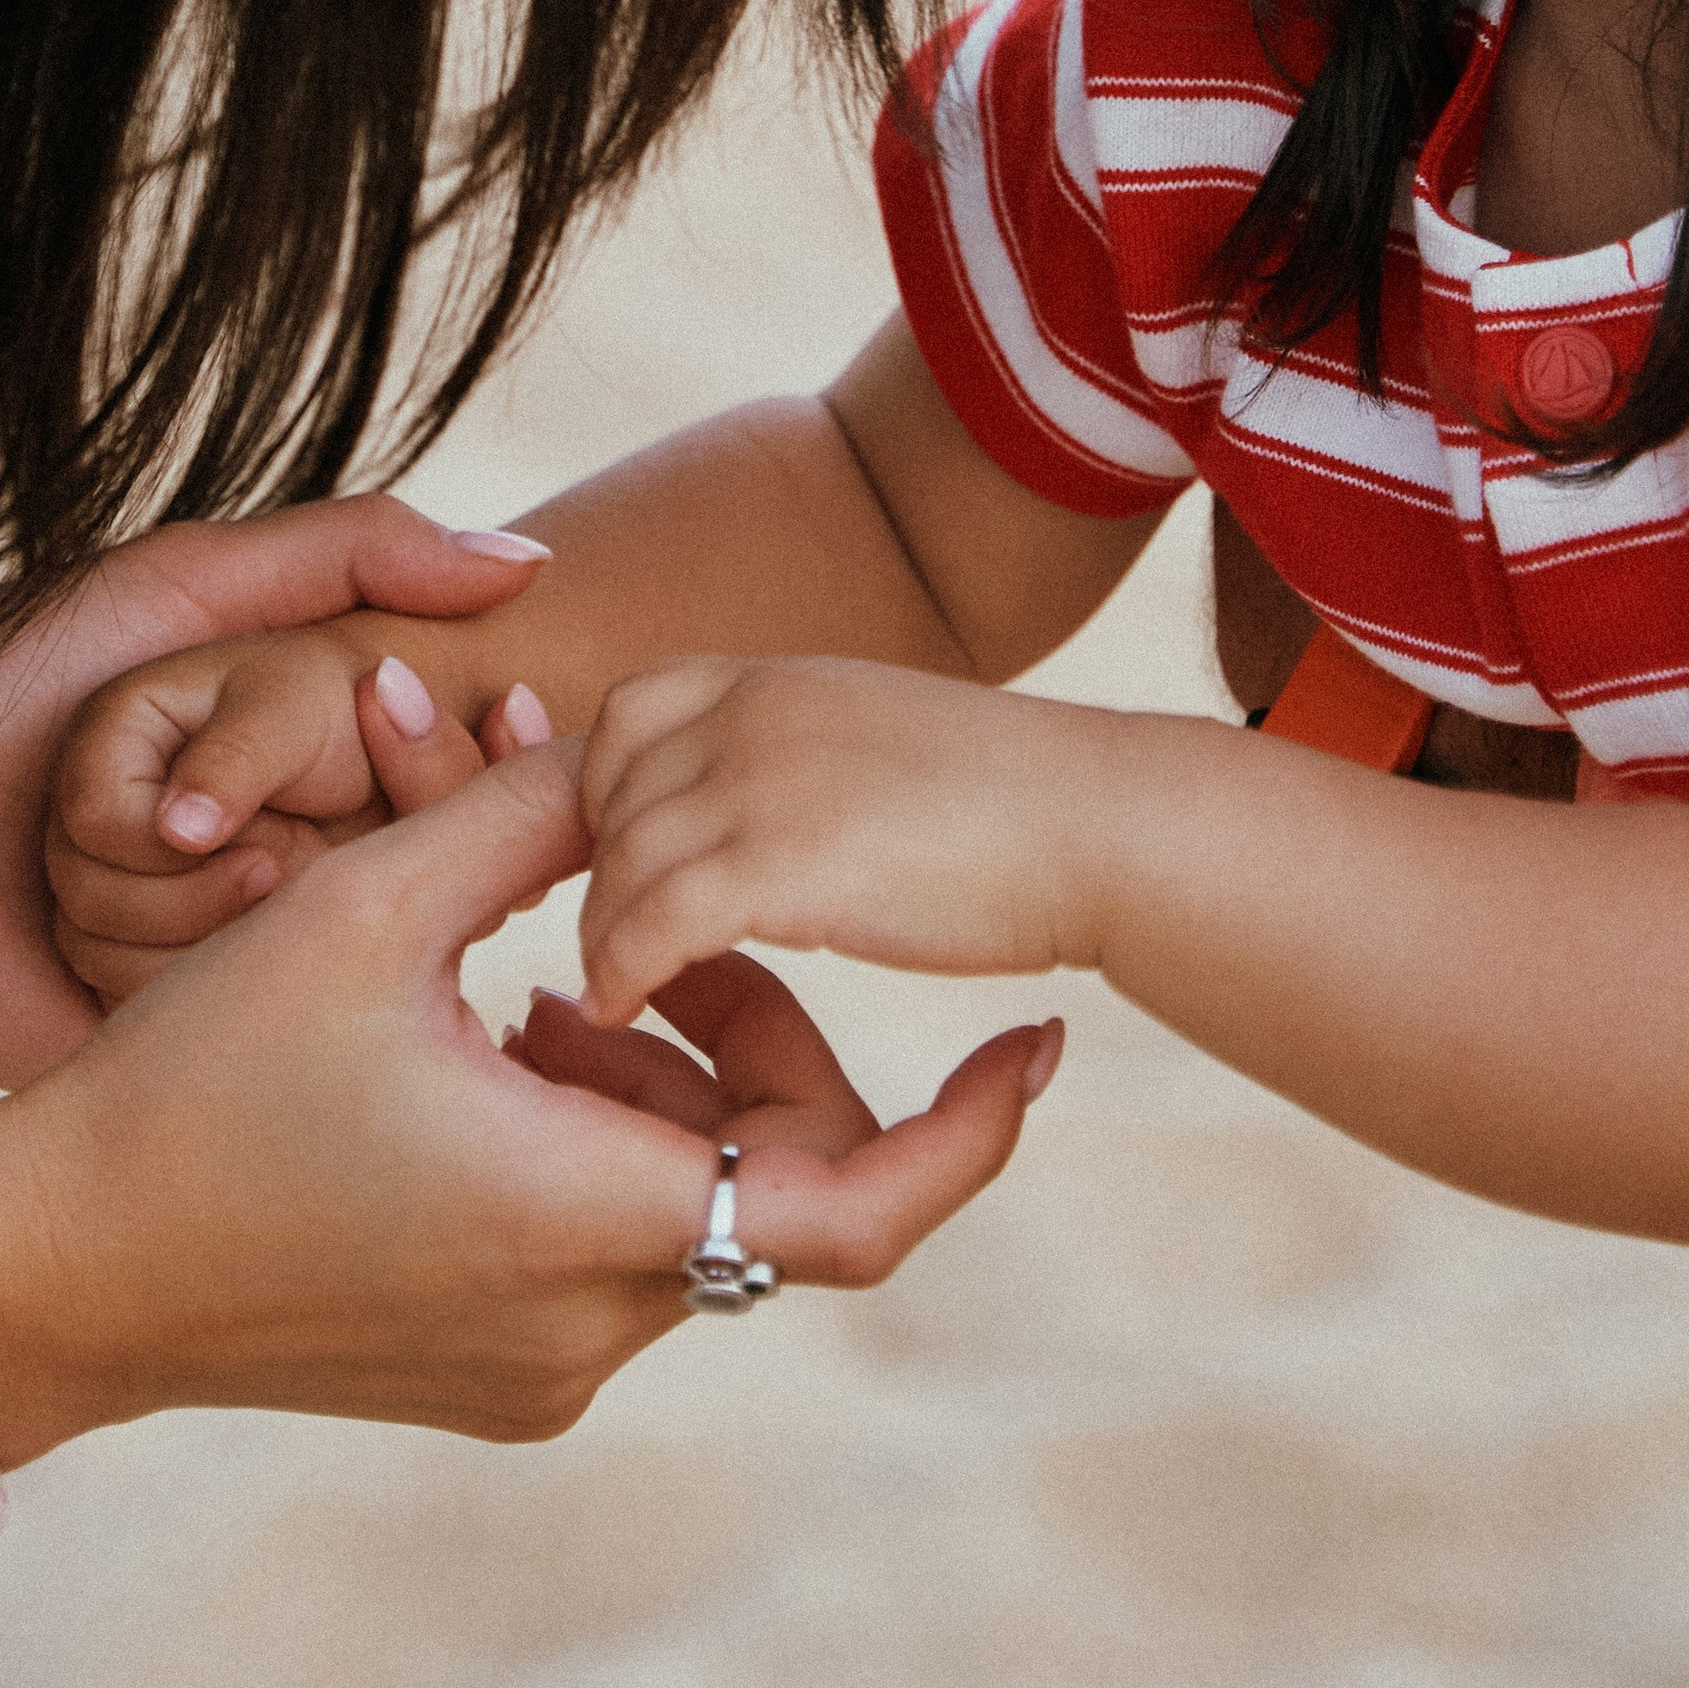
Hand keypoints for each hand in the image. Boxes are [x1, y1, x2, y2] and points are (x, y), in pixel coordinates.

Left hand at [0, 504, 545, 1082]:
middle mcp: (290, 864)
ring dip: (186, 882)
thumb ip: (360, 548)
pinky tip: (66, 921)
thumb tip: (529, 562)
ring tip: (93, 850)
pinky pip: (221, 1008)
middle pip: (392, 864)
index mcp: (312, 767)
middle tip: (204, 805)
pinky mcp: (165, 1041)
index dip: (439, 757)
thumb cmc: (23, 675)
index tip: (399, 723)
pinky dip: (142, 942)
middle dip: (303, 815)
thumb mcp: (192, 582)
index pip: (450, 777)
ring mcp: (229, 960)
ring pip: (304, 939)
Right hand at [0, 746, 1064, 1453]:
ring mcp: (541, 1364)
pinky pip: (614, 1244)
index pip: (863, 1205)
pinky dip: (605, 1136)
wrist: (62, 1266)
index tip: (1042, 1043)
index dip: (976, 1132)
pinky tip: (508, 1042)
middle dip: (761, 1037)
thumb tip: (637, 747)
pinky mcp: (492, 1370)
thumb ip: (533, 819)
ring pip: (691, 1200)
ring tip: (549, 978)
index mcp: (586, 1215)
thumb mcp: (374, 910)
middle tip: (681, 934)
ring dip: (666, 1078)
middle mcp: (588, 1321)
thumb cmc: (200, 1083)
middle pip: (777, 1176)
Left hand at [577, 655, 1106, 1023]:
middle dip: (591, 869)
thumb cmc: (1013, 800)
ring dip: (601, 933)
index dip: (603, 786)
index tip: (616, 858)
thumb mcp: (879, 733)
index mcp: (780, 678)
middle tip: (605, 937)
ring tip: (610, 988)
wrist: (1097, 824)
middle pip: (608, 789)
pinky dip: (621, 970)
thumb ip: (805, 746)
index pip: (630, 708)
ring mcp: (764, 782)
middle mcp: (755, 713)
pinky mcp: (782, 863)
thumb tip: (767, 796)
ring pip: (619, 861)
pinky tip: (622, 1009)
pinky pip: (652, 923)